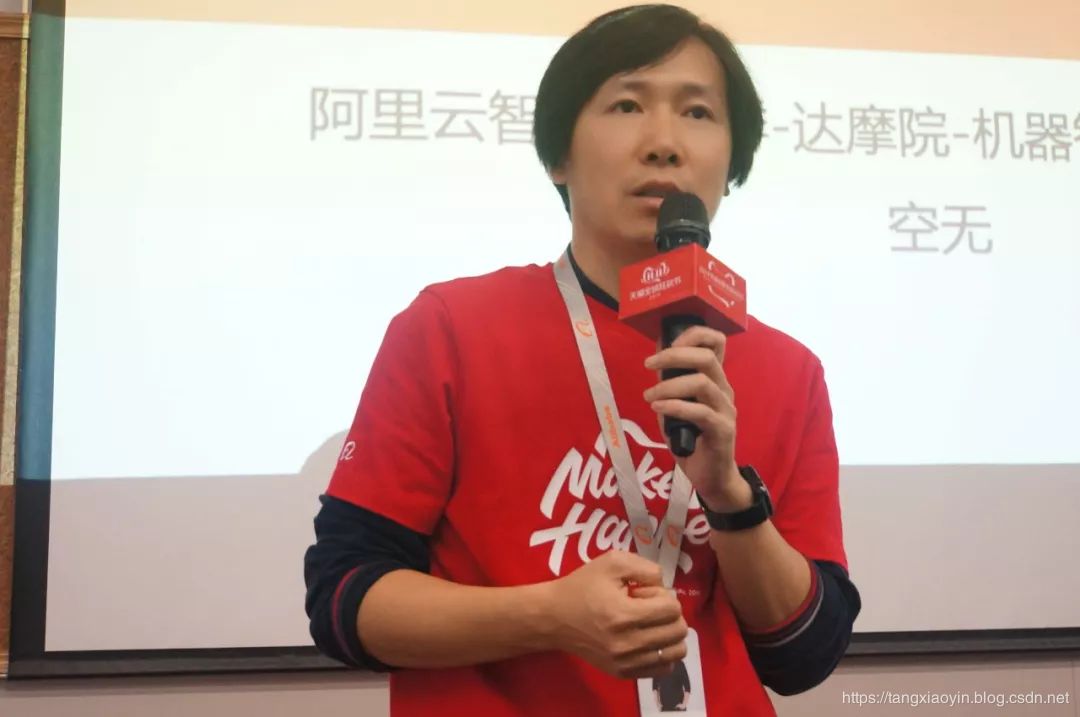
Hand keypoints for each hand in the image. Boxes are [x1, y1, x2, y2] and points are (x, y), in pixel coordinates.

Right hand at [546, 551, 687, 679]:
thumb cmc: (582, 587)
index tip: (644, 592)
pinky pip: (663, 669)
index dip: (663, 595)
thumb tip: (666, 586)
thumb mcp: (611, 562)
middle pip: (678, 630)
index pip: (672, 609)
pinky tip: (648, 639)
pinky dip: (663, 653)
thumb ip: (645, 568)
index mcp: (624, 615)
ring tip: (651, 623)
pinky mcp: (623, 674)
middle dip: (670, 613)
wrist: (554, 618)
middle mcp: (628, 644)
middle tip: (648, 606)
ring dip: (670, 633)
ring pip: (676, 652)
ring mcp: (626, 663)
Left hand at [643, 326, 743, 507]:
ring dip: (670, 385)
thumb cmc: (692, 440)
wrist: (712, 478)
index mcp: (715, 380)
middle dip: (674, 355)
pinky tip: (659, 409)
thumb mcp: (676, 406)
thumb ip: (669, 384)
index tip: (667, 342)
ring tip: (649, 396)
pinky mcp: (723, 431)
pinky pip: (701, 412)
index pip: (717, 343)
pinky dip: (676, 406)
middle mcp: (723, 391)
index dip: (695, 334)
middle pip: (707, 358)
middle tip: (648, 364)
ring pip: (702, 383)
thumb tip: (654, 358)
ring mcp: (726, 411)